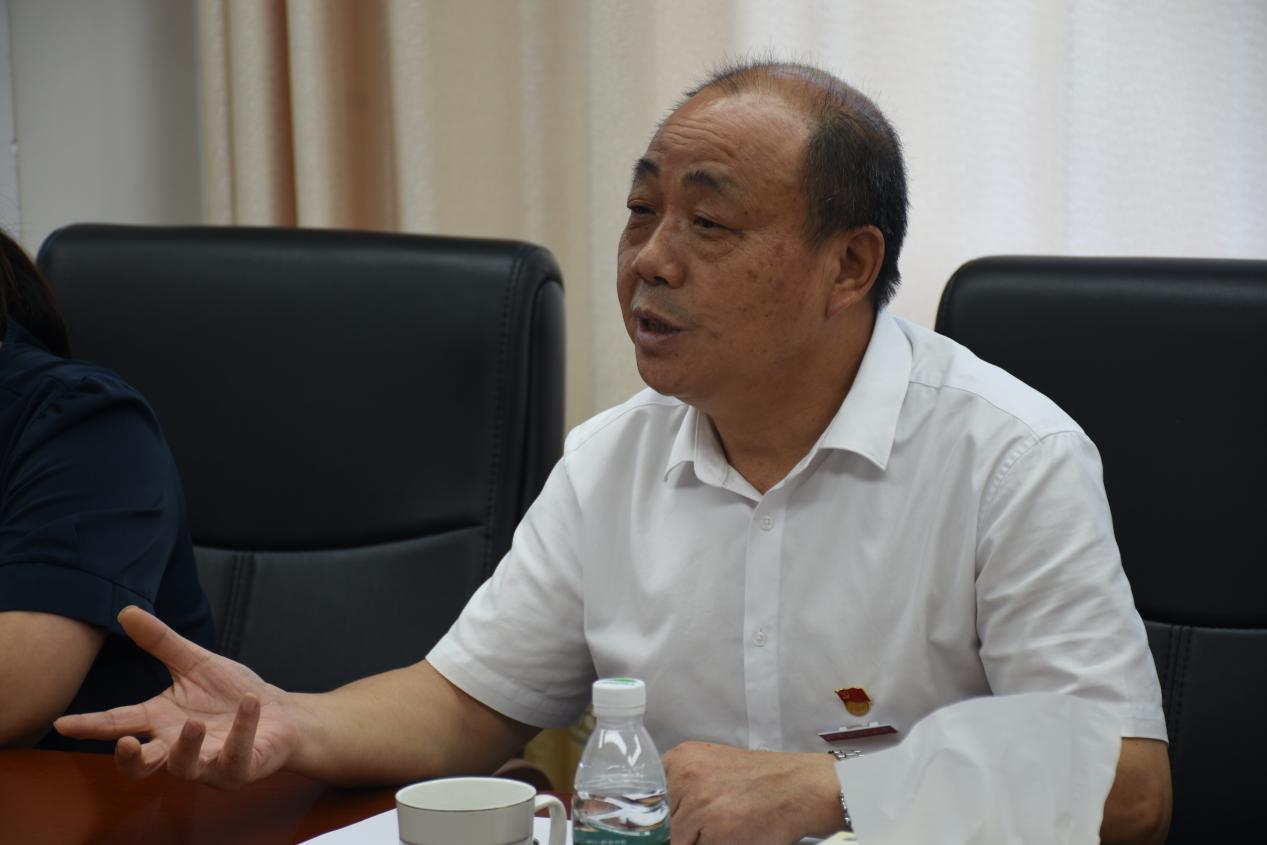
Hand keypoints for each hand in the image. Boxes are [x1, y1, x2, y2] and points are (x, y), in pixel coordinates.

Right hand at [53, 606, 298, 788]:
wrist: (279, 715)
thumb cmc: (230, 693)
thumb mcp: (196, 663)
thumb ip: (161, 642)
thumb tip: (127, 611)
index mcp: (161, 720)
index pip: (119, 723)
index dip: (91, 725)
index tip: (63, 724)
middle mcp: (177, 747)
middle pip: (142, 765)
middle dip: (131, 759)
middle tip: (126, 743)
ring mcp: (206, 762)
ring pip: (184, 767)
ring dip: (186, 747)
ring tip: (193, 723)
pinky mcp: (238, 768)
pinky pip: (236, 755)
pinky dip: (242, 729)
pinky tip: (249, 703)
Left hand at [662, 741, 841, 843]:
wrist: (800, 787)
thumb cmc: (762, 780)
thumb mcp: (713, 767)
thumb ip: (683, 784)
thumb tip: (655, 817)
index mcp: (681, 758)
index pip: (646, 795)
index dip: (650, 816)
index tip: (652, 826)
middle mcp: (685, 777)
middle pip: (658, 820)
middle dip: (675, 831)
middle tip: (705, 825)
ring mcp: (698, 803)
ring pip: (676, 838)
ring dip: (694, 839)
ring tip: (723, 827)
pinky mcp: (715, 828)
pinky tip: (731, 835)